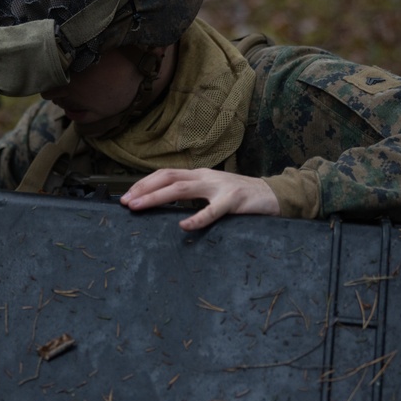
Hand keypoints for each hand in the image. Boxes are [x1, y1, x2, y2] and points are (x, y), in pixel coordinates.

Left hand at [120, 168, 279, 230]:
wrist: (274, 195)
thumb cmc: (241, 198)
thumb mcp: (213, 193)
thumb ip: (193, 197)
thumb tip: (165, 206)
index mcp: (200, 176)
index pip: (166, 175)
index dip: (144, 183)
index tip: (127, 196)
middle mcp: (206, 177)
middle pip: (168, 178)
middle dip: (144, 189)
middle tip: (126, 202)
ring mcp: (220, 187)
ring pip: (183, 189)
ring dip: (158, 197)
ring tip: (140, 206)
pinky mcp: (234, 200)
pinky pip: (213, 211)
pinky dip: (197, 218)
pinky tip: (184, 226)